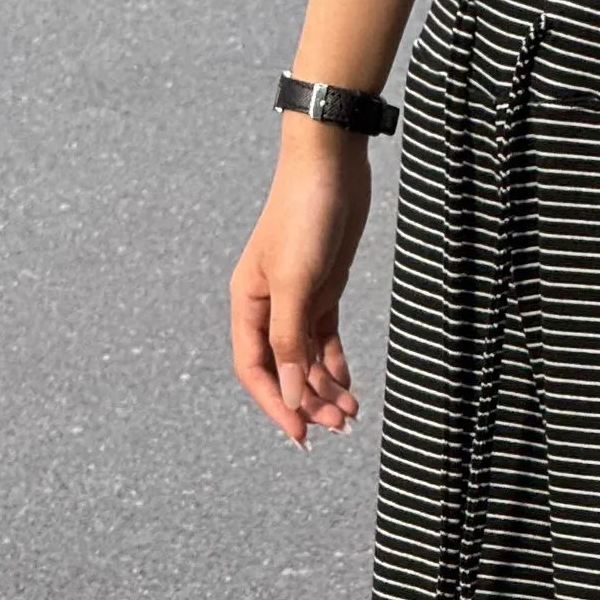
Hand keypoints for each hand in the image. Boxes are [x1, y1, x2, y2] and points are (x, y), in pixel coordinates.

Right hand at [229, 126, 371, 445]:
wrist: (331, 166)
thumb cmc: (306, 216)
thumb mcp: (298, 283)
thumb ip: (291, 340)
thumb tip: (289, 394)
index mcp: (248, 303)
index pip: (255, 369)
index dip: (276, 404)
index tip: (301, 434)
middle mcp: (268, 305)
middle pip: (283, 368)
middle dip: (309, 400)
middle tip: (339, 427)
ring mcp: (297, 298)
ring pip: (306, 357)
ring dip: (325, 387)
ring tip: (351, 414)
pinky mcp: (323, 288)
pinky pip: (324, 338)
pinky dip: (335, 364)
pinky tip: (350, 385)